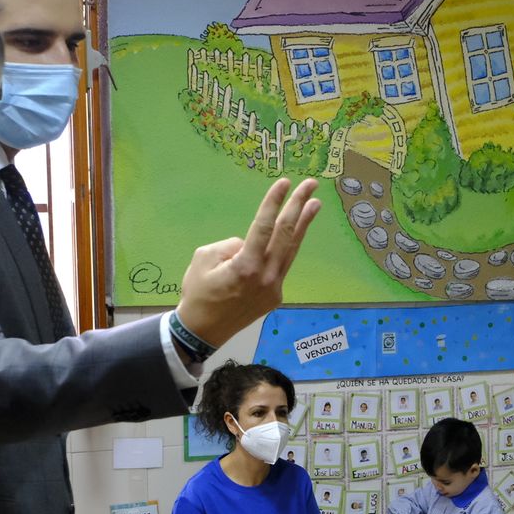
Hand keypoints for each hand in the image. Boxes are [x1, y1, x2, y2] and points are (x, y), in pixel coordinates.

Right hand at [174, 177, 319, 346]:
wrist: (203, 331)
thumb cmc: (198, 293)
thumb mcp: (203, 259)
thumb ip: (229, 245)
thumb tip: (248, 244)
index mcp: (246, 266)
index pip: (264, 226)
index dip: (274, 202)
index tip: (284, 183)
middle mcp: (266, 276)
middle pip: (286, 234)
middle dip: (299, 206)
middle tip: (310, 185)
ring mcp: (274, 288)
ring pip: (292, 250)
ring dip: (303, 225)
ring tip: (315, 204)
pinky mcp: (276, 296)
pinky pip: (283, 265)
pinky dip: (288, 247)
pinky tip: (292, 234)